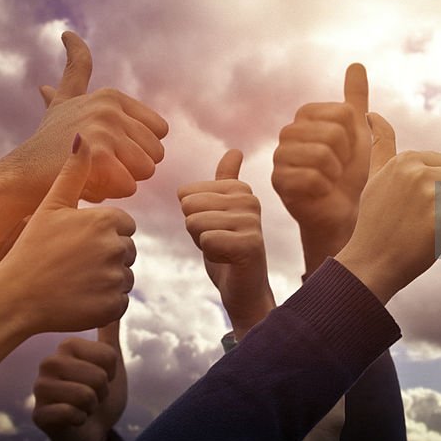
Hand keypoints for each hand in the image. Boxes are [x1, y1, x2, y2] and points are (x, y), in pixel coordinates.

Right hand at [0, 135, 136, 334]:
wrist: (14, 296)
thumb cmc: (31, 248)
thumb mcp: (51, 206)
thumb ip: (73, 172)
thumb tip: (82, 137)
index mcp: (107, 220)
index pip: (123, 226)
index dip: (101, 234)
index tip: (76, 242)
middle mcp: (117, 247)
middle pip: (126, 251)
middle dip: (105, 257)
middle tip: (73, 264)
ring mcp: (116, 278)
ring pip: (123, 277)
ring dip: (105, 281)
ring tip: (74, 280)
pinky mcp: (114, 306)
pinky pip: (119, 302)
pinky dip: (103, 303)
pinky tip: (78, 299)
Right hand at [9, 32, 167, 204]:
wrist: (20, 176)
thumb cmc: (48, 142)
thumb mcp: (65, 100)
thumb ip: (74, 68)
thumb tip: (70, 34)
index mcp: (111, 96)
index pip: (160, 131)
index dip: (137, 147)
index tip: (106, 146)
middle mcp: (109, 108)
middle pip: (156, 153)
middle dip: (132, 166)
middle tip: (98, 164)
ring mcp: (103, 129)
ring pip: (146, 170)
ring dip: (123, 180)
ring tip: (94, 172)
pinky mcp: (98, 156)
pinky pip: (130, 186)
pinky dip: (113, 192)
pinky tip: (89, 184)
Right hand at [32, 321, 126, 440]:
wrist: (92, 430)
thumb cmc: (100, 394)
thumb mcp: (111, 360)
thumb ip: (109, 332)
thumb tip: (113, 298)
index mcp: (66, 347)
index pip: (107, 355)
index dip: (111, 372)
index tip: (101, 376)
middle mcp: (48, 363)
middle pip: (97, 375)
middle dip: (102, 391)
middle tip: (91, 394)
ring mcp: (40, 389)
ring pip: (84, 394)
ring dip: (91, 406)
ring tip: (83, 405)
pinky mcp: (38, 414)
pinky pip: (70, 413)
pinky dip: (80, 419)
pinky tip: (73, 419)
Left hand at [177, 150, 274, 339]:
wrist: (244, 290)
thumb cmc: (227, 250)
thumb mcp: (220, 212)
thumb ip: (225, 181)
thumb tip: (236, 150)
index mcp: (241, 189)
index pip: (187, 194)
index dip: (192, 217)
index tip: (215, 230)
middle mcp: (251, 200)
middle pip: (190, 206)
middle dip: (195, 229)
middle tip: (218, 242)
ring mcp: (253, 221)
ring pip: (196, 223)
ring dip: (203, 243)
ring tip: (224, 250)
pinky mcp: (251, 244)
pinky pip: (207, 240)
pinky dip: (211, 255)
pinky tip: (229, 261)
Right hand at [272, 63, 369, 274]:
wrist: (345, 211)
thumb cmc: (353, 173)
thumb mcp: (361, 133)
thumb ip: (356, 99)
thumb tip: (356, 64)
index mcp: (307, 116)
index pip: (342, 113)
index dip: (354, 135)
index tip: (348, 150)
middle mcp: (289, 132)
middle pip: (331, 132)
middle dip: (345, 156)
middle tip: (339, 168)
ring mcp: (280, 156)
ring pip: (321, 154)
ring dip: (335, 173)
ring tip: (330, 180)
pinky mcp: (278, 181)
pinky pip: (311, 177)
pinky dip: (324, 188)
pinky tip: (320, 192)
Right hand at [335, 114, 440, 303]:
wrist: (371, 261)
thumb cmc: (375, 220)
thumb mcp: (374, 176)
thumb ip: (381, 144)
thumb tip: (372, 113)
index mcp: (407, 159)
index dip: (434, 189)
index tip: (410, 204)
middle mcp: (419, 172)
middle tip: (417, 219)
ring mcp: (431, 197)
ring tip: (424, 230)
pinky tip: (431, 241)